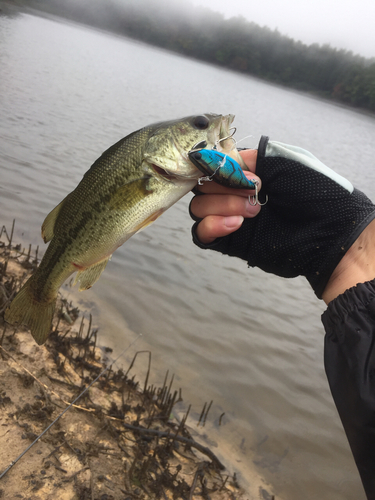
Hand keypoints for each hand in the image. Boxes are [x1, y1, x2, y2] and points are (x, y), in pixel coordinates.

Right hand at [190, 136, 374, 299]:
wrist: (330, 231)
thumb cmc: (315, 191)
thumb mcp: (282, 161)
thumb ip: (248, 157)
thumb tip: (217, 158)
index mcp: (247, 172)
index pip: (211, 165)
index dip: (212, 164)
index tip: (227, 168)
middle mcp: (235, 193)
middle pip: (202, 186)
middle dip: (222, 186)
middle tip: (254, 191)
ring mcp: (231, 217)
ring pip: (199, 208)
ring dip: (221, 205)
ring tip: (253, 211)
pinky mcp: (231, 241)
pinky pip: (201, 233)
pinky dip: (212, 225)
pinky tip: (236, 224)